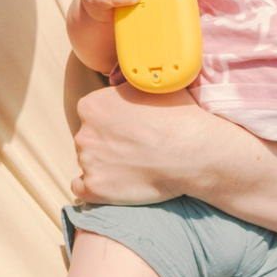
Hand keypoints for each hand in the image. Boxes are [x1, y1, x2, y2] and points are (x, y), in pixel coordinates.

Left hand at [73, 83, 209, 205]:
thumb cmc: (178, 117)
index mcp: (91, 106)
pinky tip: (113, 185)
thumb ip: (125, 89)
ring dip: (106, 166)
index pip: (92, 116)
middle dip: (108, 144)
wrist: (194, 152)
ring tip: (135, 168)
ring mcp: (88, 162)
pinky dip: (94, 189)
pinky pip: (82, 190)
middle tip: (135, 150)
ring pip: (90, 164)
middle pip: (90, 140)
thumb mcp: (149, 87)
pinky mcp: (95, 188)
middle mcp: (84, 133)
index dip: (111, 124)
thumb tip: (121, 89)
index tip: (128, 130)